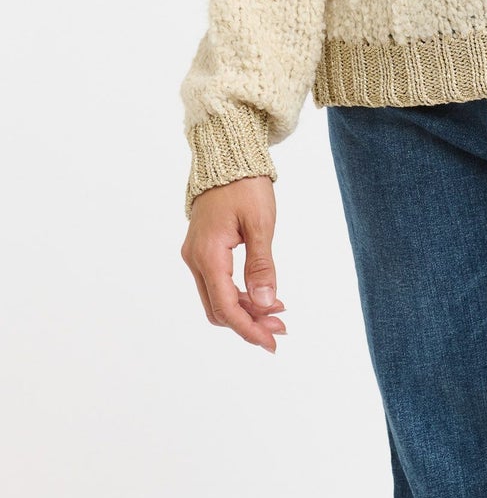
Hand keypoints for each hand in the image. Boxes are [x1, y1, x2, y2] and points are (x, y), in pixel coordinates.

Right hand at [180, 176, 287, 352]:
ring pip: (216, 298)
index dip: (248, 329)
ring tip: (278, 314)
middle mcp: (195, 259)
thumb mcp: (261, 224)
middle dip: (249, 323)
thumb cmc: (245, 184)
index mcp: (208, 255)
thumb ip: (262, 266)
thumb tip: (267, 304)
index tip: (272, 343)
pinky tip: (263, 295)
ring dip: (245, 310)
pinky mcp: (202, 250)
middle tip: (281, 328)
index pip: (226, 307)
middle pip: (218, 308)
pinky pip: (217, 283)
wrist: (226, 155)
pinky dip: (238, 294)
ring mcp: (196, 255)